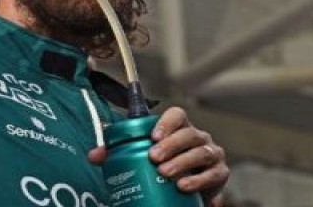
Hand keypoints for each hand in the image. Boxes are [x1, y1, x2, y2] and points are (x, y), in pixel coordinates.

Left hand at [88, 107, 228, 205]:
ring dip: (183, 162)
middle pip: (189, 133)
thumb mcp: (142, 161)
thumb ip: (118, 155)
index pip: (178, 115)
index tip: (153, 137)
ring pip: (202, 152)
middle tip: (154, 159)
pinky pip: (213, 174)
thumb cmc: (165, 171)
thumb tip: (94, 155)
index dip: (167, 123)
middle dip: (172, 145)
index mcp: (180, 130)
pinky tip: (183, 187)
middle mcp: (199, 138)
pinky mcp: (219, 174)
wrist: (187, 196)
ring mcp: (212, 155)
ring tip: (166, 174)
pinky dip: (199, 180)